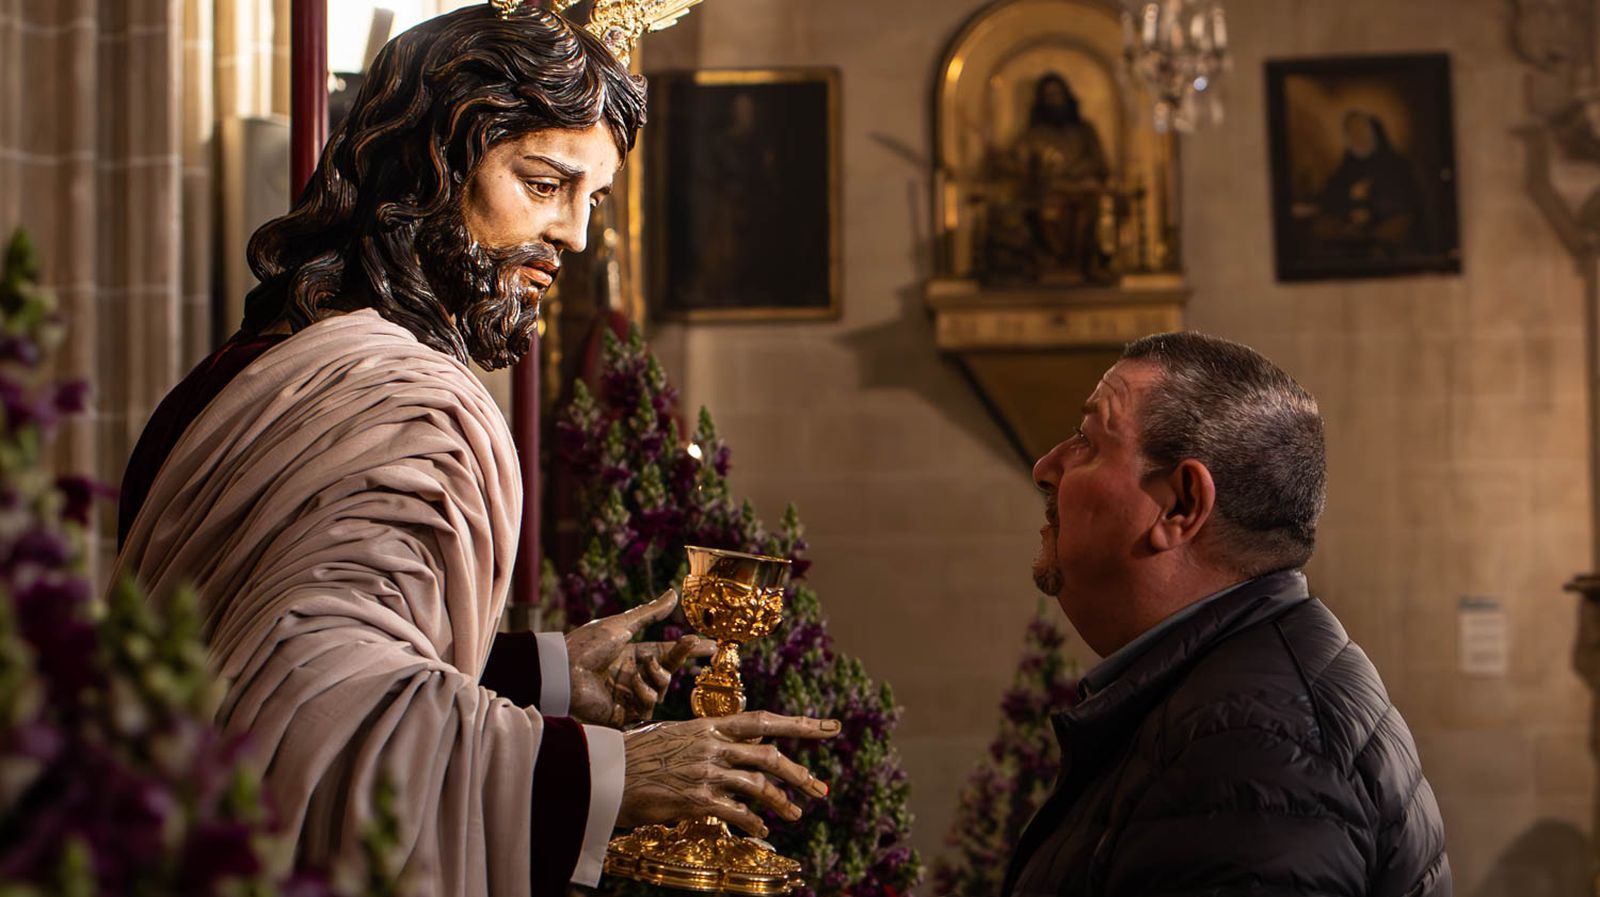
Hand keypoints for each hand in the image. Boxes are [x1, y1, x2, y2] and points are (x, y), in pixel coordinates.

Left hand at [565, 590, 713, 726]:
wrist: (564, 671)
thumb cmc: (588, 644)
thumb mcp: (622, 624)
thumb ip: (650, 612)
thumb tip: (674, 592)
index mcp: (631, 654)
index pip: (666, 652)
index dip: (688, 649)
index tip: (711, 646)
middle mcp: (632, 675)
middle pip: (667, 671)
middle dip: (680, 660)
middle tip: (689, 647)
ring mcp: (627, 696)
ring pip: (660, 690)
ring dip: (657, 678)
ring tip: (642, 672)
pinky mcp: (621, 714)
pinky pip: (646, 708)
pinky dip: (645, 696)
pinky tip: (634, 688)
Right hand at [618, 711, 838, 837]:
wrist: (604, 772)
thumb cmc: (635, 755)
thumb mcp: (675, 734)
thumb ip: (706, 739)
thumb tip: (733, 747)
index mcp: (708, 725)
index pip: (763, 721)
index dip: (799, 724)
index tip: (829, 727)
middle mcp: (712, 745)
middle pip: (769, 756)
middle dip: (801, 773)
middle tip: (821, 789)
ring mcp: (706, 771)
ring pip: (758, 786)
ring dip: (781, 803)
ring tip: (795, 815)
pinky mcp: (697, 799)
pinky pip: (737, 813)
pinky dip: (754, 823)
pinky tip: (762, 831)